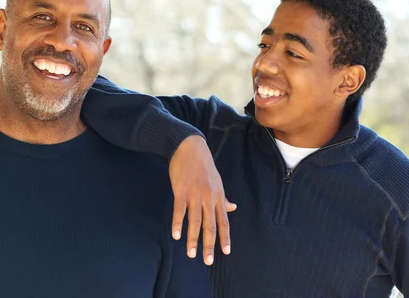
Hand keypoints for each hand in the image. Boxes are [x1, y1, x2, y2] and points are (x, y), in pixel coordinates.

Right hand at [169, 135, 236, 265]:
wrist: (189, 147)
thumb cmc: (203, 165)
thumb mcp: (217, 181)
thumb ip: (223, 198)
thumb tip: (233, 209)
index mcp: (218, 196)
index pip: (223, 221)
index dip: (225, 237)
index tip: (226, 252)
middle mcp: (208, 197)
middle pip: (210, 225)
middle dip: (209, 244)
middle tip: (207, 261)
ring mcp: (195, 194)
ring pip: (195, 220)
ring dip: (193, 238)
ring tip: (191, 253)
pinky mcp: (181, 190)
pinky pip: (180, 210)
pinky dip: (178, 223)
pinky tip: (176, 235)